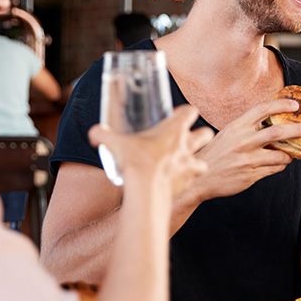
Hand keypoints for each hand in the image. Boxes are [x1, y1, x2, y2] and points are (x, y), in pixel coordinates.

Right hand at [88, 105, 211, 196]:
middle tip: (187, 138)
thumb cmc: (135, 162)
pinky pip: (192, 179)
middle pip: (206, 133)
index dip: (185, 112)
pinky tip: (174, 181)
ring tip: (185, 163)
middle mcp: (187, 145)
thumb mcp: (115, 143)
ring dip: (197, 161)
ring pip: (204, 160)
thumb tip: (94, 133)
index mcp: (174, 129)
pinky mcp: (188, 181)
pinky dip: (185, 180)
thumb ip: (103, 135)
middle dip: (200, 134)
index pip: (190, 111)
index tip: (176, 116)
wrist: (146, 190)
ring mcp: (190, 164)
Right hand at [182, 98, 300, 203]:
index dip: (282, 105)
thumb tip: (270, 121)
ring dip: (292, 152)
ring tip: (296, 151)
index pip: (263, 109)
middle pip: (278, 132)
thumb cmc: (215, 154)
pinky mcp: (251, 175)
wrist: (200, 179)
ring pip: (281, 154)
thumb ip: (247, 128)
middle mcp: (243, 141)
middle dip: (299, 129)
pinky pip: (274, 168)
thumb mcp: (228, 134)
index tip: (296, 105)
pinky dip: (281, 164)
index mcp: (237, 126)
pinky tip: (281, 162)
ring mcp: (248, 159)